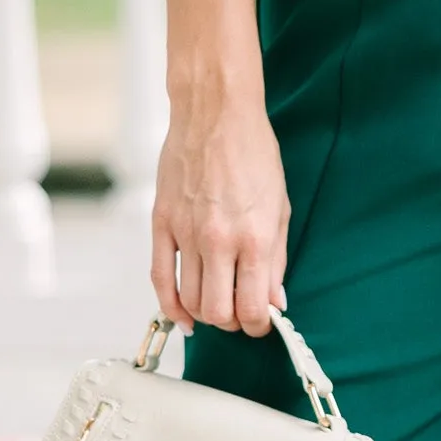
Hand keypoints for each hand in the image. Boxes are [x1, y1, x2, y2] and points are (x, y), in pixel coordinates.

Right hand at [150, 93, 290, 336]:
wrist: (216, 114)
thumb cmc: (253, 154)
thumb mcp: (280, 208)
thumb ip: (276, 260)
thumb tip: (275, 301)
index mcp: (254, 238)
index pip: (252, 309)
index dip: (258, 326)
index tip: (261, 322)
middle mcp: (218, 241)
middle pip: (218, 312)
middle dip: (232, 323)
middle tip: (240, 313)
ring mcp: (186, 234)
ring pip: (190, 300)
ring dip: (205, 314)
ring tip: (217, 306)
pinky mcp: (162, 224)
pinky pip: (160, 278)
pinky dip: (171, 305)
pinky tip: (184, 315)